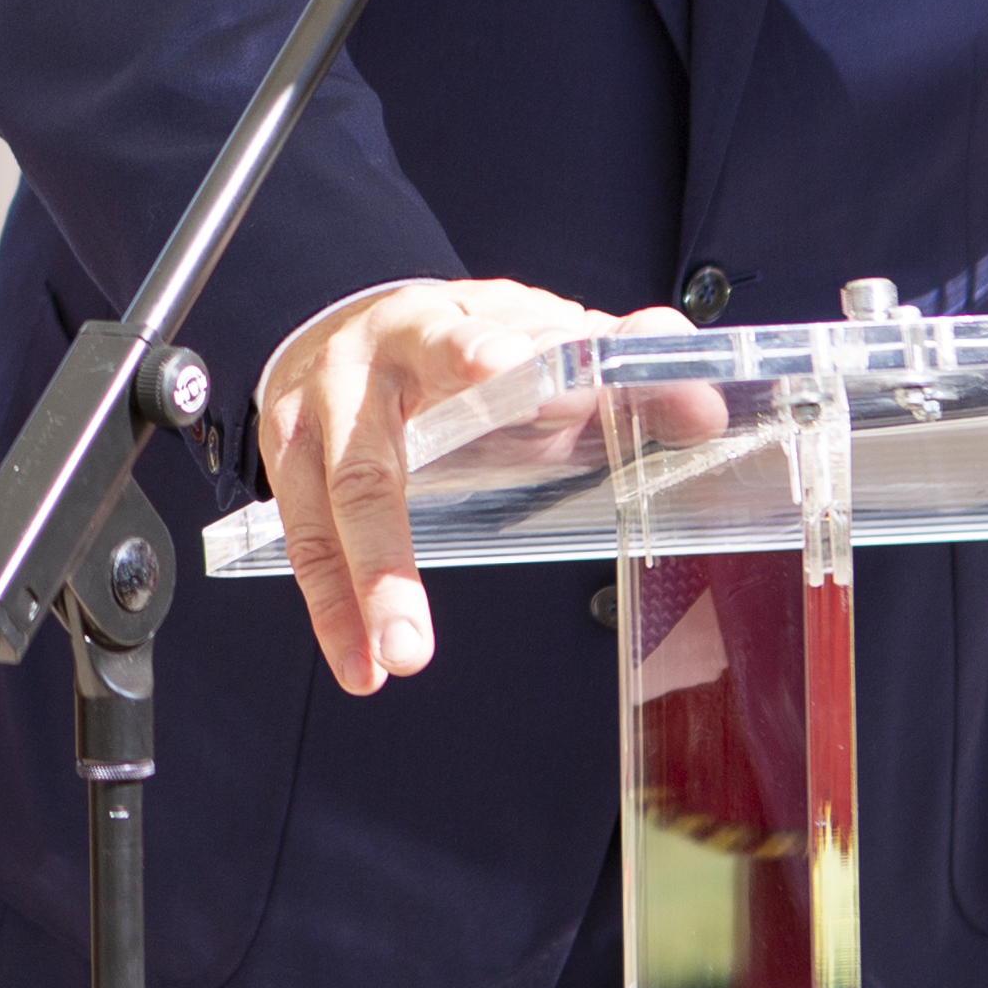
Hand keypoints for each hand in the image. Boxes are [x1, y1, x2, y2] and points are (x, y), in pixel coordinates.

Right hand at [254, 277, 687, 695]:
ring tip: (391, 661)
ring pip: (324, 513)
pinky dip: (331, 608)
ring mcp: (312, 418)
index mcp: (433, 325)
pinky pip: (304, 542)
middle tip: (413, 639)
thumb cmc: (459, 338)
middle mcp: (360, 370)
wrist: (350, 324)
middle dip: (387, 556)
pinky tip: (360, 663)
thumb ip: (621, 369)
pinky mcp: (284, 461)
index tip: (510, 376)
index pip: (458, 339)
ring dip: (354, 594)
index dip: (482, 357)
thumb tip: (703, 406)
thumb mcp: (537, 336)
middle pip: (368, 462)